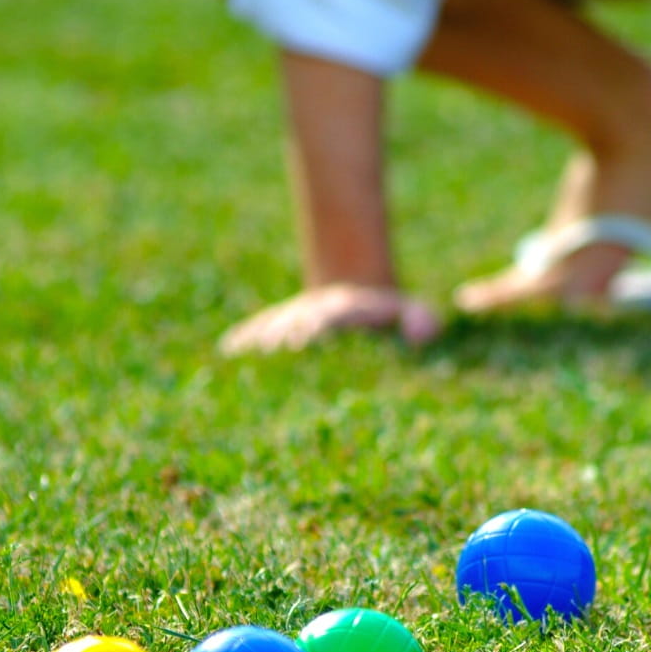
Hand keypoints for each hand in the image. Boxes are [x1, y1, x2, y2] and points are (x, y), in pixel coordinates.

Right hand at [219, 284, 442, 354]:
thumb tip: (422, 334)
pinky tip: (228, 349)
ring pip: (275, 324)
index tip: (305, 339)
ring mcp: (296, 313)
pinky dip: (245, 336)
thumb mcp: (410, 312)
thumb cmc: (387, 316)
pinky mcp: (281, 321)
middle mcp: (317, 308)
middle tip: (275, 349)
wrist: (355, 296)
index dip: (318, 326)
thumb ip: (420, 319)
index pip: (331, 316)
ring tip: (246, 355)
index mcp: (347, 307)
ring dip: (262, 338)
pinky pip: (259, 326)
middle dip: (287, 333)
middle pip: (298, 320)